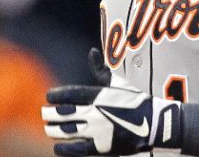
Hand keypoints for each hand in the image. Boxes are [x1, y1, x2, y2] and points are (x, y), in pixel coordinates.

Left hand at [42, 84, 181, 155]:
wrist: (153, 123)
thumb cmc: (134, 101)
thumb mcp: (118, 83)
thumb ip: (101, 70)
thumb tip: (91, 52)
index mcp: (98, 95)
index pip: (69, 94)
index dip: (56, 95)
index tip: (49, 97)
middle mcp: (95, 112)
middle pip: (63, 113)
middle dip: (50, 114)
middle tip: (45, 114)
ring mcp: (97, 130)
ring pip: (66, 131)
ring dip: (53, 130)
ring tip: (49, 129)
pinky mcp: (101, 147)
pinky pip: (76, 149)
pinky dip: (63, 149)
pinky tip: (58, 147)